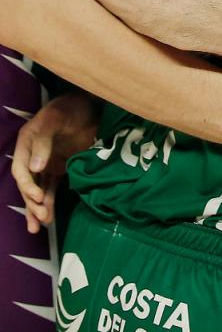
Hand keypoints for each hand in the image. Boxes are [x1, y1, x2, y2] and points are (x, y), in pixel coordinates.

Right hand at [11, 92, 100, 232]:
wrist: (90, 106)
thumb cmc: (70, 107)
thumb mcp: (56, 118)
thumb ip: (44, 140)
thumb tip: (35, 167)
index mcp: (26, 143)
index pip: (20, 170)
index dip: (27, 186)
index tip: (37, 198)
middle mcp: (32, 156)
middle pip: (28, 185)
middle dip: (32, 203)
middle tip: (42, 218)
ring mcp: (45, 163)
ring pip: (38, 190)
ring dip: (38, 208)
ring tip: (42, 225)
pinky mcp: (59, 169)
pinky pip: (50, 189)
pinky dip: (48, 203)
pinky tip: (48, 218)